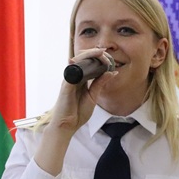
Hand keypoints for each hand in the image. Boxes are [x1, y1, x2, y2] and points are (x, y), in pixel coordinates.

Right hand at [34, 49, 115, 175]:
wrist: (66, 126)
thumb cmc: (77, 113)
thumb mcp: (93, 96)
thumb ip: (100, 84)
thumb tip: (112, 72)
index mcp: (80, 80)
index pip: (89, 64)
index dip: (98, 58)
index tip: (109, 57)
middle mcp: (73, 77)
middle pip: (83, 59)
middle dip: (95, 53)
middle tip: (106, 53)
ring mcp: (69, 80)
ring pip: (77, 61)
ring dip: (89, 55)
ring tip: (101, 52)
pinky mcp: (66, 85)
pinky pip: (72, 71)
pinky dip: (80, 63)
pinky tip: (88, 60)